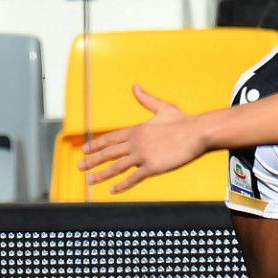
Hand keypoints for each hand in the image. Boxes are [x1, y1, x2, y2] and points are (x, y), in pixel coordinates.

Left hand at [77, 85, 206, 193]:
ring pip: (116, 166)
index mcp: (136, 130)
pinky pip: (133, 178)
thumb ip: (146, 99)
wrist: (198, 132)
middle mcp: (136, 142)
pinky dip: (122, 185)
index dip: (96, 144)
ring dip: (101, 174)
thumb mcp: (163, 107)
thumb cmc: (183, 120)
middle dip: (92, 160)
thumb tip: (136, 87)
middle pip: (108, 153)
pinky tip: (113, 190)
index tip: (85, 150)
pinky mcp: (153, 167)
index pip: (110, 138)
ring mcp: (143, 155)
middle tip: (80, 166)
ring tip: (89, 180)